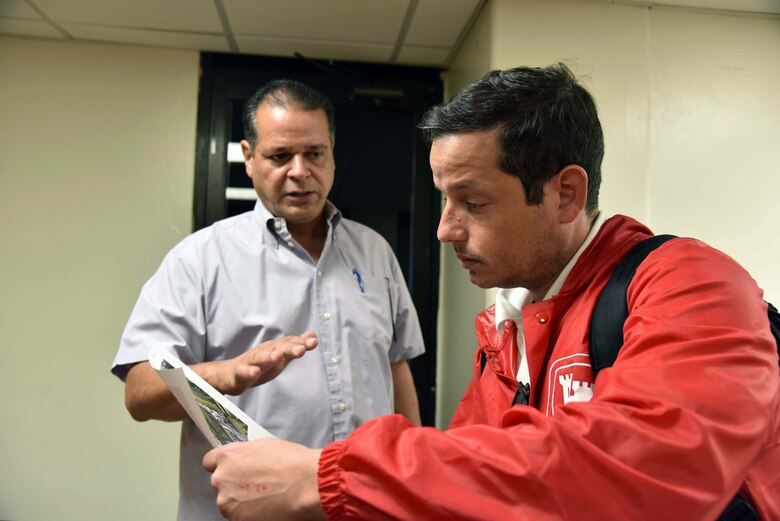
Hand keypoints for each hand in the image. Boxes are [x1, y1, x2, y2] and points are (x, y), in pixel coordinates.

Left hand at [203, 438, 324, 520]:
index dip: (223, 465)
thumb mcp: (265, 446)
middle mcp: (221, 479)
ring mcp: (227, 503)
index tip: (232, 469)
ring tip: (265, 499)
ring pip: (229, 502)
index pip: (209, 461)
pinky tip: (267, 508)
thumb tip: (245, 461)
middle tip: (256, 485)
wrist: (306, 485)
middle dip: (234, 484)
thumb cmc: (291, 462)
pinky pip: (240, 517)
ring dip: (241, 502)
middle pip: (221, 483)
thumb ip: (246, 454)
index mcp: (227, 456)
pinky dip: (250, 515)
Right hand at [207, 332, 317, 394]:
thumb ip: (295, 348)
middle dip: (290, 348)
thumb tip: (313, 337)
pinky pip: (244, 372)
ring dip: (270, 356)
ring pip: (261, 358)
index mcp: (274, 349)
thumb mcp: (280, 357)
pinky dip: (249, 372)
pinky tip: (254, 372)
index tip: (314, 342)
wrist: (229, 374)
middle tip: (302, 349)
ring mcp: (250, 362)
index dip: (301, 343)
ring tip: (279, 356)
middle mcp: (263, 352)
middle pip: (278, 348)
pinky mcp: (239, 373)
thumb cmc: (258, 365)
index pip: (289, 343)